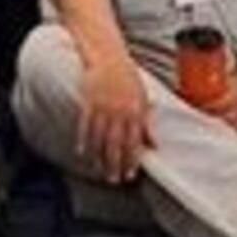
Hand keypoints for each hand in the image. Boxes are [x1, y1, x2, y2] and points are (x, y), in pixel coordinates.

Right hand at [74, 50, 152, 180]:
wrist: (108, 57)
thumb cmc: (128, 77)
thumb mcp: (143, 98)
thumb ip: (147, 123)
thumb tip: (154, 145)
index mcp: (135, 111)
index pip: (134, 141)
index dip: (132, 160)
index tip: (130, 174)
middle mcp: (119, 111)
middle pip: (116, 143)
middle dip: (115, 164)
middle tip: (114, 179)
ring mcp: (102, 107)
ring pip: (100, 138)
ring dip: (99, 157)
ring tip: (99, 171)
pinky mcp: (88, 102)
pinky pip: (84, 126)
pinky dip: (82, 141)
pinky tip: (82, 153)